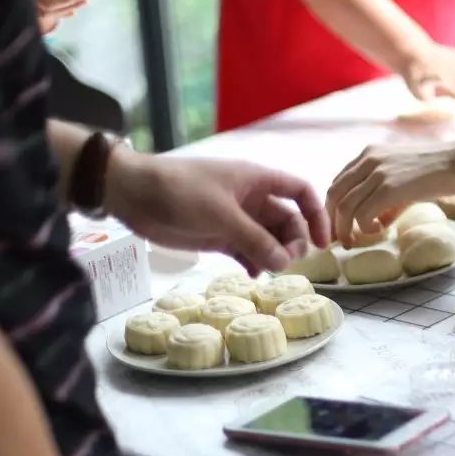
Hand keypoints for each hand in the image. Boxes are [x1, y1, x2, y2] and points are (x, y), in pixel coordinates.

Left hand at [107, 148, 330, 274]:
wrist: (132, 193)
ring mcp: (235, 218)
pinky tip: (254, 275)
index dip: (317, 215)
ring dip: (274, 255)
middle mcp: (251, 199)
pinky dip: (255, 262)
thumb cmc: (178, 190)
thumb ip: (254, 239)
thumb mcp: (221, 214)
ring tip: (270, 272)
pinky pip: (248, 251)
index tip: (322, 242)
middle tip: (285, 263)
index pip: (301, 192)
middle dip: (293, 242)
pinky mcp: (219, 236)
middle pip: (288, 221)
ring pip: (269, 239)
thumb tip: (283, 263)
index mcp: (257, 180)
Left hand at [325, 142, 454, 242]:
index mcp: (369, 154)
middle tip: (339, 239)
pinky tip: (378, 230)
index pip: (338, 182)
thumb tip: (379, 221)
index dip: (334, 207)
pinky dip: (365, 227)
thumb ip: (387, 199)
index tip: (339, 226)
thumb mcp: (404, 179)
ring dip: (345, 229)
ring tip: (353, 241)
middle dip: (333, 221)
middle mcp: (368, 160)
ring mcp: (377, 173)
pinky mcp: (389, 187)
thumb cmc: (438, 171)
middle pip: (334, 194)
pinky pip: (362, 213)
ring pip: (344, 206)